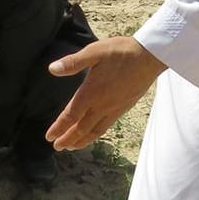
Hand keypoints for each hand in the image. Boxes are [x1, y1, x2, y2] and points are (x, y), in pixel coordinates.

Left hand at [44, 35, 165, 149]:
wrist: (149, 57)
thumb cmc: (121, 52)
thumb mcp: (94, 52)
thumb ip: (73, 62)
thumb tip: (52, 69)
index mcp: (91, 92)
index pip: (70, 116)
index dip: (59, 128)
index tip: (49, 137)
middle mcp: (101, 105)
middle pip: (81, 129)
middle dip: (68, 139)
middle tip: (57, 146)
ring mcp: (114, 108)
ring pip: (95, 131)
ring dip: (82, 140)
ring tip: (72, 146)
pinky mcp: (124, 108)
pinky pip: (106, 126)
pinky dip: (96, 134)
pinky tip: (93, 133)